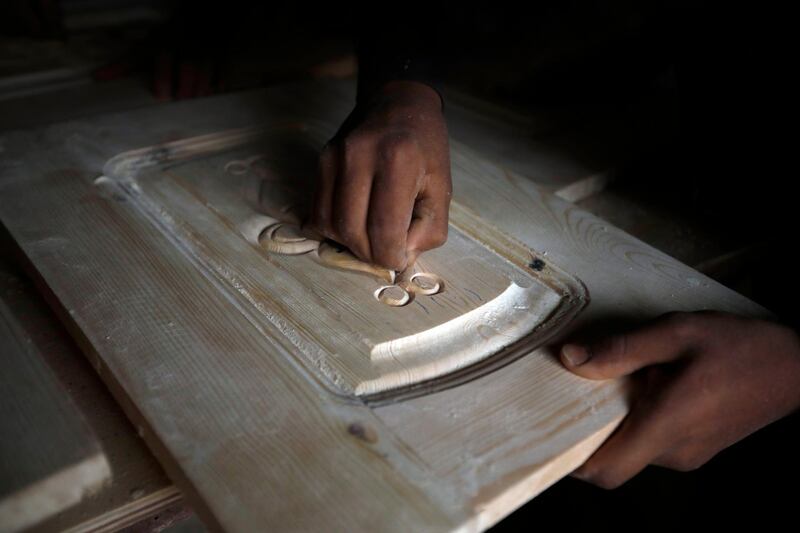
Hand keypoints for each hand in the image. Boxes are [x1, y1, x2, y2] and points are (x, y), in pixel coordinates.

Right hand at [309, 80, 451, 269]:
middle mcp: (360, 156)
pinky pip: (317, 210)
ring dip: (348, 243)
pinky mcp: (321, 160)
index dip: (390, 257)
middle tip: (384, 253)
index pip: (384, 229)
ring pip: (328, 223)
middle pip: (351, 231)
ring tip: (369, 237)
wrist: (400, 104)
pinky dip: (332, 227)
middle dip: (368, 254)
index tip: (398, 259)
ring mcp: (335, 156)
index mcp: (398, 162)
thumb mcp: (442, 189)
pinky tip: (353, 223)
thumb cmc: (426, 149)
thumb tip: (400, 257)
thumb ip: (428, 229)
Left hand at [560, 311, 799, 488]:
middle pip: (614, 457)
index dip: (573, 461)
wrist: (799, 366)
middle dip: (592, 428)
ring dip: (619, 420)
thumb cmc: (742, 346)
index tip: (550, 434)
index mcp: (667, 424)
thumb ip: (622, 350)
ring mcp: (689, 454)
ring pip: (633, 448)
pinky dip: (640, 419)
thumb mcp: (678, 333)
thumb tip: (570, 359)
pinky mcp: (698, 448)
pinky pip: (653, 441)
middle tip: (579, 388)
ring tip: (626, 377)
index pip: (607, 471)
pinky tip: (649, 383)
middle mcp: (675, 450)